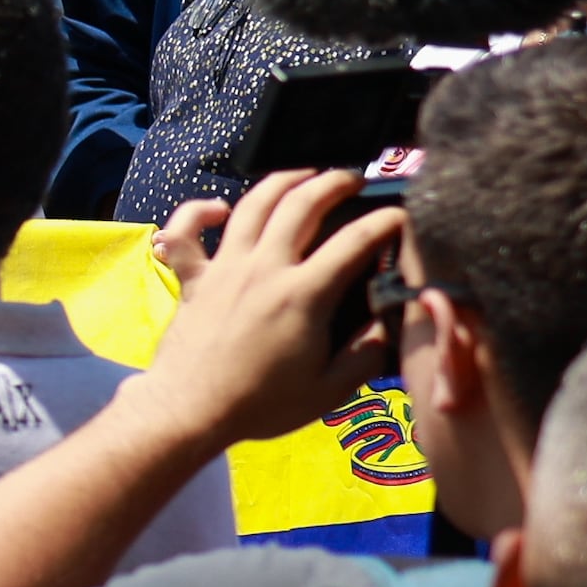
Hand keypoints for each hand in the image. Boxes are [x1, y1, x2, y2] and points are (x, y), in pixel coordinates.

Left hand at [140, 164, 409, 445]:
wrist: (190, 410)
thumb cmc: (261, 404)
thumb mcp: (329, 390)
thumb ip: (365, 354)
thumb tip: (387, 325)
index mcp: (303, 294)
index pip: (355, 241)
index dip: (386, 222)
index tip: (402, 216)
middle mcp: (263, 268)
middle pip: (301, 204)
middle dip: (334, 183)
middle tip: (354, 180)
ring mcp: (223, 268)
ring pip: (251, 204)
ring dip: (281, 182)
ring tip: (305, 176)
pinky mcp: (192, 278)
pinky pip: (184, 232)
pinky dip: (196, 211)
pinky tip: (218, 207)